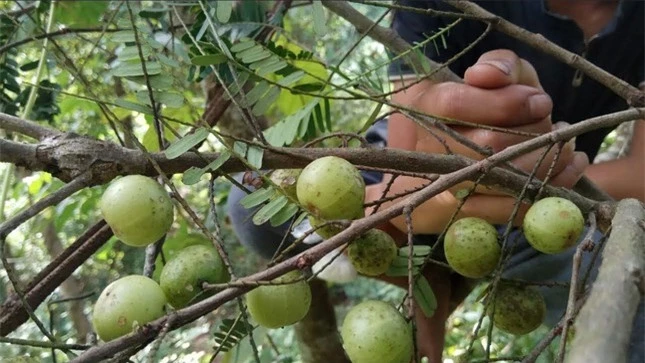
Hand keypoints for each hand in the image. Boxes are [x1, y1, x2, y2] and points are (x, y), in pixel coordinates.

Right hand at [380, 49, 588, 232]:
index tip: (540, 100)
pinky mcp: (473, 211)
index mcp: (428, 109)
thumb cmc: (487, 106)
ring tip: (565, 143)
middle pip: (487, 143)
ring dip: (549, 160)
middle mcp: (431, 150)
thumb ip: (498, 65)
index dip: (505, 102)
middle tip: (555, 124)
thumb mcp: (495, 76)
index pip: (455, 104)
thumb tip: (487, 75)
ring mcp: (449, 186)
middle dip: (534, 132)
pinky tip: (571, 166)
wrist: (465, 149)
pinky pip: (516, 207)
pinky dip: (553, 186)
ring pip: (504, 178)